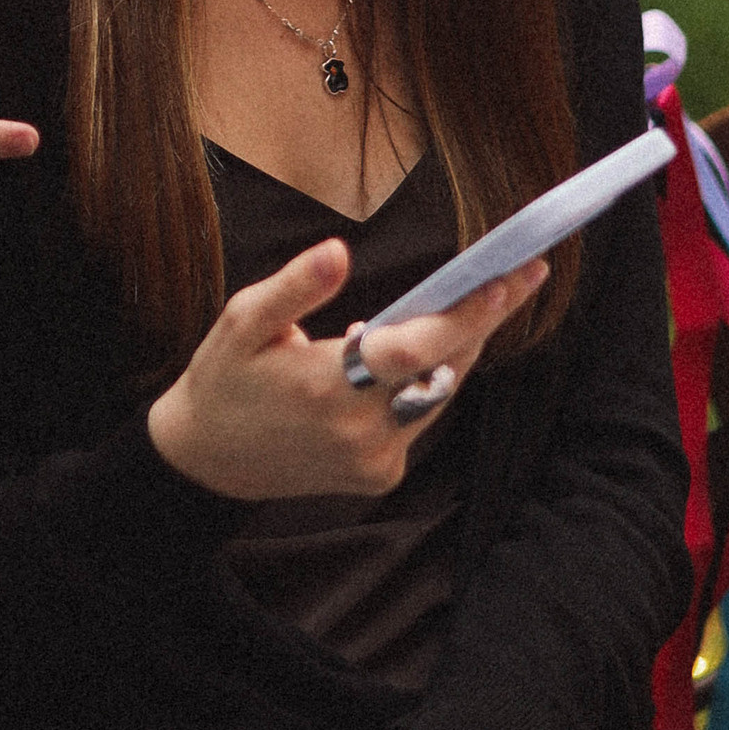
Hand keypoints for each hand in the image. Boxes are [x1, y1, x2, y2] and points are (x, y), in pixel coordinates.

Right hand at [146, 239, 548, 501]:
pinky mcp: (379, 477)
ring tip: (478, 301)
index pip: (415, 348)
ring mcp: (373, 459)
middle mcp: (359, 430)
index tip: (504, 279)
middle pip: (444, 370)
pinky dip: (423, 384)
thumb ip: (295, 287)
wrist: (206, 461)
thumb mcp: (243, 320)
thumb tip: (338, 252)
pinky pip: (418, 420)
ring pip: (437, 395)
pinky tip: (411, 356)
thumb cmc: (224, 378)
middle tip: (522, 275)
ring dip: (455, 350)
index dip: (465, 315)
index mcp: (325, 386)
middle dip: (483, 321)